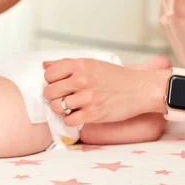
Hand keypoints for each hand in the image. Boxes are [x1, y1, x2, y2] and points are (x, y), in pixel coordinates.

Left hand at [43, 55, 171, 124]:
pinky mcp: (93, 114)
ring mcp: (87, 97)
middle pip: (49, 92)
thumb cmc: (116, 77)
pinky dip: (71, 119)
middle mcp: (81, 80)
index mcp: (80, 65)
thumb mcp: (91, 64)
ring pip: (57, 107)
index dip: (51, 80)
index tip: (59, 84)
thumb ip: (67, 64)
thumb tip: (44, 65)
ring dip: (61, 108)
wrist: (140, 89)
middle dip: (53, 96)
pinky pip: (69, 120)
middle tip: (63, 97)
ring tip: (70, 106)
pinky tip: (79, 114)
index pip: (49, 73)